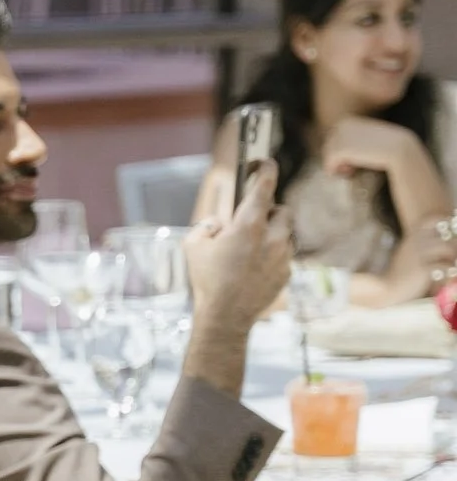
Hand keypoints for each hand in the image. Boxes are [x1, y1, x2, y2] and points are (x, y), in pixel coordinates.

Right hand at [186, 160, 293, 343]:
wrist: (225, 317)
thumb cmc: (206, 281)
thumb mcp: (192, 247)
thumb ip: (205, 226)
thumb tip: (218, 223)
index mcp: (248, 225)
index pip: (266, 185)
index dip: (266, 168)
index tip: (263, 162)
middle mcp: (272, 236)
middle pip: (283, 209)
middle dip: (270, 211)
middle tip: (252, 221)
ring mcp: (283, 256)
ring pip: (287, 233)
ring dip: (274, 234)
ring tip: (254, 247)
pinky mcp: (287, 273)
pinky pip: (285, 255)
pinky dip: (273, 255)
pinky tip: (255, 268)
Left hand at [321, 116, 422, 178]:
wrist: (401, 150)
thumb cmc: (385, 150)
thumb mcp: (365, 141)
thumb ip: (348, 142)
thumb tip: (324, 148)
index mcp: (347, 120)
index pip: (330, 142)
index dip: (339, 154)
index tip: (354, 158)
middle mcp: (343, 124)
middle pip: (327, 148)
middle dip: (336, 159)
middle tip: (352, 166)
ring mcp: (342, 135)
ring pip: (327, 155)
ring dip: (338, 165)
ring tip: (353, 167)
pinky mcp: (341, 148)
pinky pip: (328, 163)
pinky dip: (337, 170)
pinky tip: (352, 170)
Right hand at [377, 216, 456, 303]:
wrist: (385, 291)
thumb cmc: (398, 276)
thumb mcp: (405, 256)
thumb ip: (418, 248)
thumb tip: (438, 244)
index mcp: (409, 239)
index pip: (428, 221)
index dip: (442, 221)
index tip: (450, 229)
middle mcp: (414, 244)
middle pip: (444, 235)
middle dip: (453, 244)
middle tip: (453, 255)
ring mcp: (419, 256)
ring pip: (447, 248)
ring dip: (453, 257)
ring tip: (451, 265)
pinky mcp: (423, 269)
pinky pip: (445, 265)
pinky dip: (449, 271)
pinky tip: (447, 275)